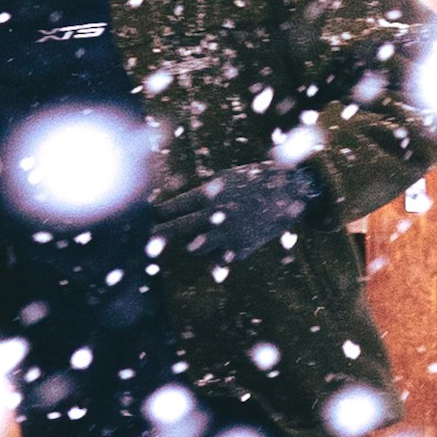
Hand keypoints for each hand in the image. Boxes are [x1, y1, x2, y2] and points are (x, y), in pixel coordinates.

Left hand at [155, 154, 310, 286]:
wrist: (290, 191)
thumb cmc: (256, 180)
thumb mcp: (227, 179)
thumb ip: (206, 192)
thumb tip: (184, 204)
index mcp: (208, 194)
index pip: (174, 206)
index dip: (159, 213)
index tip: (148, 218)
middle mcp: (214, 214)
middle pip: (177, 227)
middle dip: (160, 234)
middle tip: (147, 241)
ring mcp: (227, 233)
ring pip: (196, 248)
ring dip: (192, 246)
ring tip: (190, 244)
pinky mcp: (241, 248)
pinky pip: (221, 257)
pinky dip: (220, 256)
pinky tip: (222, 254)